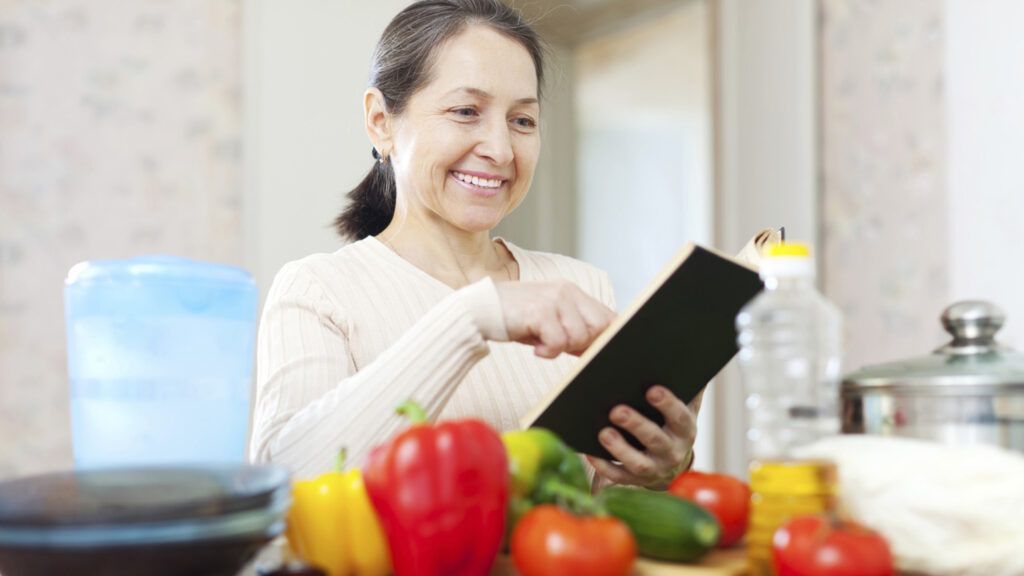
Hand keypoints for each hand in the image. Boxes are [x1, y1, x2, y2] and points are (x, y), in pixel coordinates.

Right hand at [495, 280, 615, 358]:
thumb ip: (575, 330)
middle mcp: (566, 291)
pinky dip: (548, 352)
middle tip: (561, 347)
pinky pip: (558, 343)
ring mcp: (554, 299)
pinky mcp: (540, 311)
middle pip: (601, 326)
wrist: (480, 311)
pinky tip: (535, 348)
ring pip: (579, 336)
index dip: (604, 338)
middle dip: (584, 344)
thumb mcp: (551, 321)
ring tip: (543, 344)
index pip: (608, 316)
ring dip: (561, 348)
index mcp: (572, 291)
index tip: (587, 350)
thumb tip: (599, 347)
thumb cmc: (516, 319)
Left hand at [587, 386, 699, 490]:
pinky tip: (590, 452)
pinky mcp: (636, 481)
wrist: (670, 466)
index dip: (668, 404)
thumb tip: (690, 351)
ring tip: (603, 433)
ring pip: (639, 463)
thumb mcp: (683, 407)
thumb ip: (686, 386)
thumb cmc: (670, 425)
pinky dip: (605, 467)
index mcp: (684, 429)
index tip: (652, 390)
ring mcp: (654, 468)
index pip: (680, 416)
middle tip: (617, 410)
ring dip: (620, 448)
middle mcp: (672, 451)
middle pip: (656, 440)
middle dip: (637, 425)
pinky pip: (619, 477)